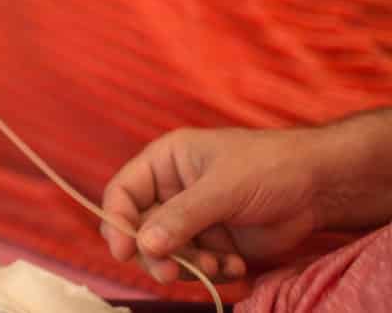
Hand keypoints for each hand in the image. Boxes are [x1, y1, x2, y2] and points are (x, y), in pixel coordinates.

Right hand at [100, 127, 322, 284]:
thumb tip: (143, 245)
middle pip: (139, 229)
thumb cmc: (268, 168)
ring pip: (166, 253)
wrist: (319, 188)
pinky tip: (235, 265)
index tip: (122, 252)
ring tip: (216, 264)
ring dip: (188, 265)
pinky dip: (212, 272)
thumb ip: (181, 217)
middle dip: (155, 253)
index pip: (123, 192)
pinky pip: (195, 267)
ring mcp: (192, 220)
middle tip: (170, 272)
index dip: (117, 222)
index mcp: (164, 163)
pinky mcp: (212, 244)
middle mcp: (171, 191)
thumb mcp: (222, 188)